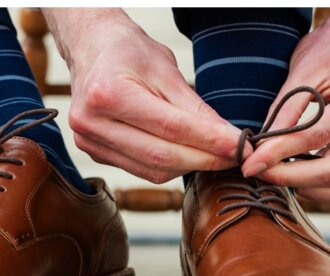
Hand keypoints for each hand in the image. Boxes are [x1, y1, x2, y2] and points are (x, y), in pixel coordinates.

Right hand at [43, 8, 242, 183]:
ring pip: (153, 170)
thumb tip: (227, 139)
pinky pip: (142, 170)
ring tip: (215, 155)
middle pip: (161, 156)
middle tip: (235, 156)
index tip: (239, 146)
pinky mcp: (96, 154)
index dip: (210, 141)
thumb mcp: (166, 68)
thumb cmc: (127, 52)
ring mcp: (90, 142)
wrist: (92, 50)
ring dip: (190, 166)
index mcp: (108, 94)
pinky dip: (170, 167)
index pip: (171, 128)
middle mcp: (92, 122)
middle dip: (205, 159)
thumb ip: (195, 107)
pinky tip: (189, 156)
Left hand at [240, 8, 329, 206]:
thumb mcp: (304, 70)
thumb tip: (262, 149)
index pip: (318, 136)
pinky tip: (300, 172)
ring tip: (280, 171)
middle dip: (291, 177)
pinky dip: (323, 190)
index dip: (280, 153)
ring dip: (309, 188)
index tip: (251, 163)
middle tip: (259, 171)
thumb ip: (285, 111)